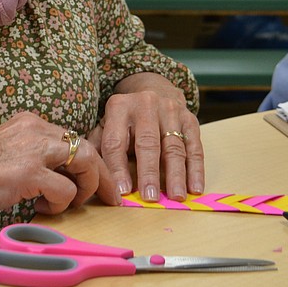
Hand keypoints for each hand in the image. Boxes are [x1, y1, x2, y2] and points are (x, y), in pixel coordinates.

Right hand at [0, 112, 119, 218]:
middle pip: (87, 147)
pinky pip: (66, 190)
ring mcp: (33, 149)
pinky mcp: (29, 173)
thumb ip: (34, 155)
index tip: (99, 181)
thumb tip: (63, 178)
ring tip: (72, 204)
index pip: (73, 138)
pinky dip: (62, 205)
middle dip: (103, 176)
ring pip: (85, 162)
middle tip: (110, 197)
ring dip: (87, 188)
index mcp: (29, 123)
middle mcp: (35, 129)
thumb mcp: (7, 151)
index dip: (90, 162)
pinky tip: (43, 210)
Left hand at [89, 73, 204, 202]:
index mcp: (119, 107)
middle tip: (151, 197)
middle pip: (147, 143)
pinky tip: (195, 187)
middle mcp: (146, 105)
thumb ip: (99, 146)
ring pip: (173, 146)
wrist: (154, 89)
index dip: (118, 168)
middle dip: (149, 172)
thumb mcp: (107, 124)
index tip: (122, 191)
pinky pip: (194, 146)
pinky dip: (196, 169)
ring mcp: (170, 110)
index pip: (116, 142)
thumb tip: (91, 175)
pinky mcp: (190, 118)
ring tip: (176, 196)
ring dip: (176, 174)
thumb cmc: (126, 118)